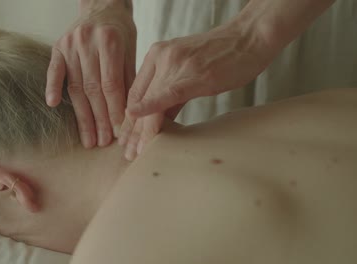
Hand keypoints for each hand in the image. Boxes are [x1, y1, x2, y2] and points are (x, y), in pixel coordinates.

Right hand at [45, 2, 135, 147]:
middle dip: (99, 120)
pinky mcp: (57, 46)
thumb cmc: (120, 30)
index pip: (111, 85)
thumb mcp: (131, 50)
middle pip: (92, 89)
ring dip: (82, 116)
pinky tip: (52, 105)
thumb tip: (130, 114)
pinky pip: (53, 70)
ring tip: (89, 139)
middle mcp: (87, 43)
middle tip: (104, 142)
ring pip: (75, 86)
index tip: (118, 131)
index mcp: (110, 42)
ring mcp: (69, 44)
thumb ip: (128, 78)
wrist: (102, 4)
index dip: (114, 111)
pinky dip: (51, 87)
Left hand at [119, 21, 276, 159]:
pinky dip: (151, 109)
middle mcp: (161, 57)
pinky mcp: (193, 74)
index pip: (136, 92)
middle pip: (139, 99)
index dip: (129, 119)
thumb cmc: (223, 56)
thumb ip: (171, 94)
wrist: (249, 38)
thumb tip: (159, 119)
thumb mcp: (188, 72)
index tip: (126, 140)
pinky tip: (141, 124)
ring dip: (141, 131)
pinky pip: (167, 95)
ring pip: (150, 102)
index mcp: (157, 55)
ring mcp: (176, 64)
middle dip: (131, 130)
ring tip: (135, 152)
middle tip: (127, 153)